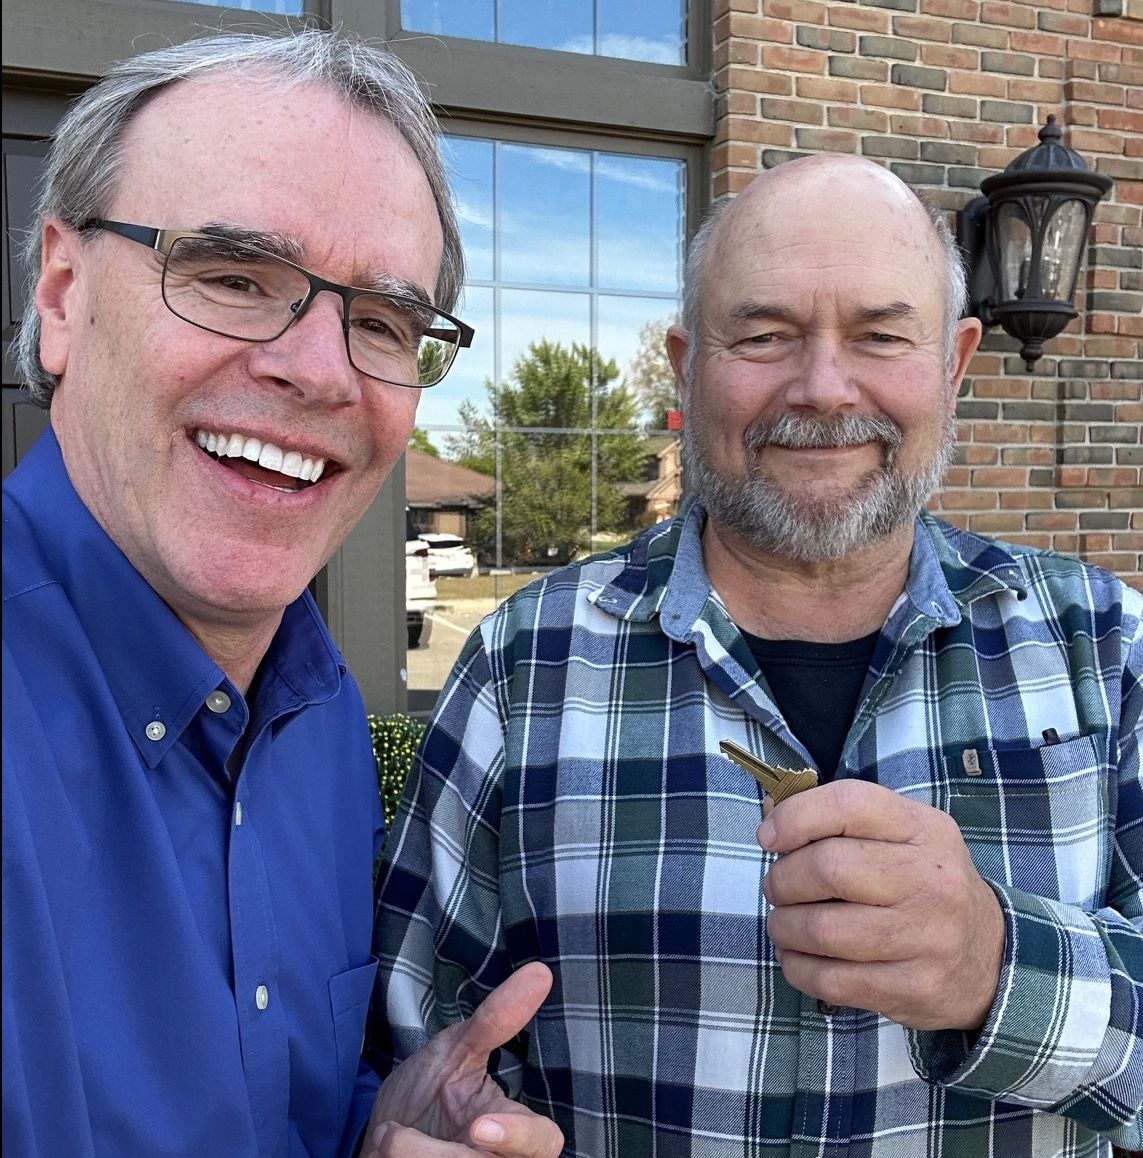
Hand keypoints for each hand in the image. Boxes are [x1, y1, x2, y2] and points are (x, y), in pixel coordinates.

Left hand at [361, 962, 563, 1157]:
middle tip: (397, 1138)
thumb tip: (539, 972)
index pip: (543, 1142)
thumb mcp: (456, 1051)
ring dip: (407, 1157)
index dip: (520, 1139)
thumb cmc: (426, 1093)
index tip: (479, 1126)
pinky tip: (383, 1154)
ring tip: (386, 1138)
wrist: (376, 1137)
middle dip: (436, 1155)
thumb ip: (496, 1020)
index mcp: (511, 1129)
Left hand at [757, 779, 1004, 1031]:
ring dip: (784, 927)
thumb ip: (836, 818)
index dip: (796, 816)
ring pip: (823, 929)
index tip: (767, 836)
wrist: (992, 958)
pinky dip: (798, 968)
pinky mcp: (916, 987)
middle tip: (777, 888)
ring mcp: (928, 937)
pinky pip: (832, 980)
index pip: (850, 804)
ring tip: (784, 924)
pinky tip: (798, 958)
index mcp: (923, 829)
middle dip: (783, 879)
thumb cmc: (922, 883)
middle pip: (829, 868)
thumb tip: (770, 808)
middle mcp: (931, 879)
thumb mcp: (898, 835)